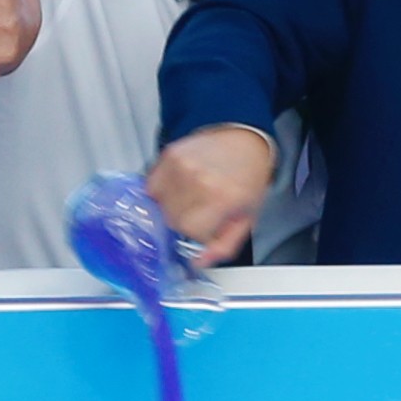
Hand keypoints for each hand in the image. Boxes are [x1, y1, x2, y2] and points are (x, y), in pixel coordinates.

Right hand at [142, 125, 276, 264]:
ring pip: (160, 205)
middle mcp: (199, 180)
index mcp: (222, 197)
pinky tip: (180, 186)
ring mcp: (181, 165)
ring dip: (172, 207)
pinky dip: (162, 191)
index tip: (208, 226)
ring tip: (191, 197)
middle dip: (185, 221)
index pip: (190, 231)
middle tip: (201, 211)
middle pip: (172, 220)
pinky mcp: (169, 155)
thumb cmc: (248, 176)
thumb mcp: (247, 216)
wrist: (244, 138)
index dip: (198, 233)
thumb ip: (224, 244)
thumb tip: (199, 261)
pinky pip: (152, 185)